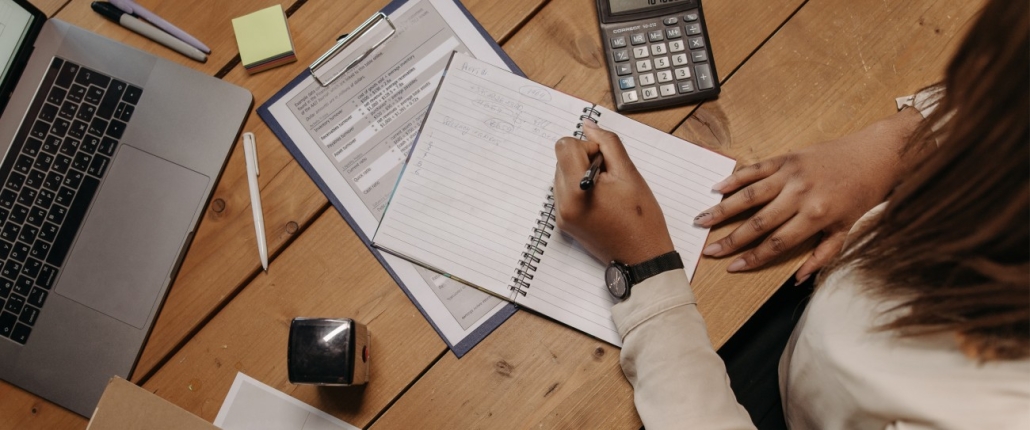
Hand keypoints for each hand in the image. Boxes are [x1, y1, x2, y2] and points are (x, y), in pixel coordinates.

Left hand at [553, 121, 674, 264]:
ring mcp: (561, 215)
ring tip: (607, 192)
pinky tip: (601, 202)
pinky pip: (565, 192)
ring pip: (562, 174)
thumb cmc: (641, 219)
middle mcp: (562, 204)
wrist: (642, 258)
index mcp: (576, 190)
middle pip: (562, 159)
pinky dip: (580, 189)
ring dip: (582, 174)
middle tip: (610, 179)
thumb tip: (589, 126)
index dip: (587, 147)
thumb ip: (608, 144)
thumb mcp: (629, 173)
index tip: (605, 162)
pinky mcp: (565, 223)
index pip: (564, 146)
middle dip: (585, 160)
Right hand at [694, 108, 926, 281]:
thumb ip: (822, 256)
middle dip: (730, 239)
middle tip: (709, 250)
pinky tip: (717, 189)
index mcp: (816, 216)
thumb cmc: (863, 194)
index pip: (776, 243)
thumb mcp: (848, 230)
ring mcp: (791, 174)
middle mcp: (799, 195)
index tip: (733, 267)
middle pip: (757, 222)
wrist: (876, 154)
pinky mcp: (787, 158)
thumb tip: (798, 280)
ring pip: (750, 196)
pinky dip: (735, 179)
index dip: (753, 257)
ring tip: (702, 220)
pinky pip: (755, 170)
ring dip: (724, 209)